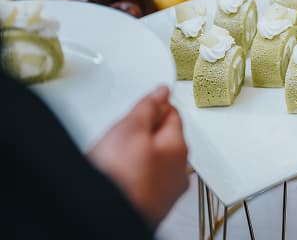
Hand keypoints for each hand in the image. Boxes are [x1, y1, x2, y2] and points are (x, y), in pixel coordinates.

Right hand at [89, 86, 188, 227]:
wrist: (103, 217)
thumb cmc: (119, 178)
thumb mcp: (130, 129)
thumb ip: (148, 108)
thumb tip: (163, 92)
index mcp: (179, 148)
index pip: (174, 115)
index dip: (157, 105)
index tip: (144, 104)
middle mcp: (178, 172)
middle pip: (165, 140)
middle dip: (146, 133)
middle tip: (122, 133)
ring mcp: (166, 193)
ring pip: (154, 163)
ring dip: (139, 157)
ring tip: (115, 158)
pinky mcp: (151, 208)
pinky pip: (144, 182)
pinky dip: (133, 177)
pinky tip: (116, 178)